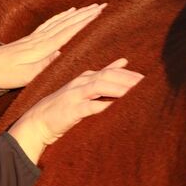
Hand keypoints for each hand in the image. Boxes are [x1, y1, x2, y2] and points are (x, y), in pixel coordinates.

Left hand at [0, 3, 106, 89]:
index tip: (99, 12)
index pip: (67, 32)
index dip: (84, 22)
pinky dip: (62, 16)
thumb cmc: (4, 75)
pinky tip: (68, 12)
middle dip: (86, 14)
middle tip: (103, 5)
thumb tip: (60, 55)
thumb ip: (42, 66)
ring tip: (91, 6)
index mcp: (41, 48)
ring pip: (60, 21)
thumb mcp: (23, 76)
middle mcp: (40, 39)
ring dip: (77, 13)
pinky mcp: (30, 38)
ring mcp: (35, 37)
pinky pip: (50, 23)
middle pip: (67, 23)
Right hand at [8, 58, 143, 163]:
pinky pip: (90, 106)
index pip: (110, 71)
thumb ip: (102, 77)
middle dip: (129, 79)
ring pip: (100, 86)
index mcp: (84, 78)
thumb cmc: (61, 108)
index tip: (147, 79)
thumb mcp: (83, 90)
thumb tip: (123, 62)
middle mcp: (80, 83)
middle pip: (108, 76)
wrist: (36, 123)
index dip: (129, 74)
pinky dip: (104, 106)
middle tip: (148, 84)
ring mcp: (74, 95)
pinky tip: (116, 108)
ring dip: (120, 89)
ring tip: (137, 92)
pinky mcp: (70, 110)